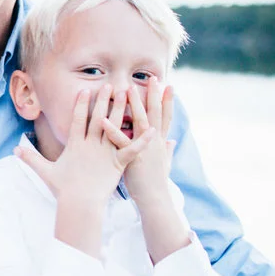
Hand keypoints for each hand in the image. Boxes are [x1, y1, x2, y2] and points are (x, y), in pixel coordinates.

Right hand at [17, 85, 153, 205]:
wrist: (79, 204)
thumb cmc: (63, 189)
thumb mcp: (45, 171)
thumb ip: (31, 158)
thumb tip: (15, 149)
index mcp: (75, 146)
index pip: (78, 120)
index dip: (82, 104)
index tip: (86, 90)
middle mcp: (91, 146)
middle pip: (98, 118)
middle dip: (104, 100)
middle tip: (110, 85)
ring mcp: (105, 154)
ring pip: (115, 128)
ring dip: (122, 110)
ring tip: (129, 95)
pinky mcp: (117, 164)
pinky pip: (131, 149)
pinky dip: (142, 140)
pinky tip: (153, 129)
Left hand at [117, 76, 174, 205]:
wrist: (154, 198)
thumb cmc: (155, 182)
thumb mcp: (163, 164)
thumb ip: (166, 151)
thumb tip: (171, 142)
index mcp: (159, 142)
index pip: (164, 117)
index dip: (167, 101)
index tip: (168, 85)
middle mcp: (153, 142)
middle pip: (155, 114)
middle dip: (154, 95)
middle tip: (154, 77)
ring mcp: (143, 148)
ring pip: (140, 122)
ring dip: (134, 105)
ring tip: (128, 88)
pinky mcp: (130, 157)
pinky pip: (119, 141)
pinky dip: (110, 130)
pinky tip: (102, 118)